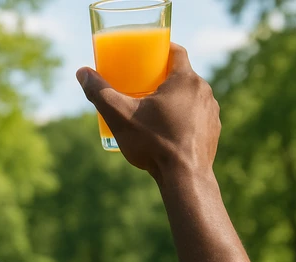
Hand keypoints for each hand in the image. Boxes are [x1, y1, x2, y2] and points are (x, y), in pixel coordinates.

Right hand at [77, 44, 220, 181]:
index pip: (175, 51)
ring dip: (172, 99)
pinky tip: (166, 130)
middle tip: (140, 85)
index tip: (145, 54)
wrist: (184, 178)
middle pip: (181, 75)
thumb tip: (82, 72)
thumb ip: (100, 92)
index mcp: (185, 80)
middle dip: (161, 77)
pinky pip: (195, 116)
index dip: (159, 49)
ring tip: (151, 111)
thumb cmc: (153, 143)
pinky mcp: (213, 131)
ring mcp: (211, 112)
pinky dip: (182, 118)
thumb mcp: (119, 115)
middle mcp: (204, 91)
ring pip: (189, 97)